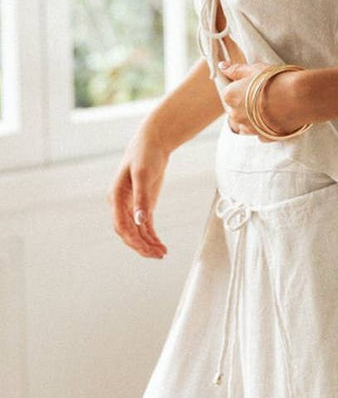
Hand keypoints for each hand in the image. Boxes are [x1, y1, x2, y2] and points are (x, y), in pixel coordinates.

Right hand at [106, 122, 168, 257]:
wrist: (152, 143)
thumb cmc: (145, 155)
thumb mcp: (143, 175)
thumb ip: (141, 198)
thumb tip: (139, 221)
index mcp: (116, 197)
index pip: (120, 225)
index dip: (132, 238)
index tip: (145, 248)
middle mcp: (120, 204)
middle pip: (127, 233)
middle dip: (141, 246)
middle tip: (157, 255)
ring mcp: (131, 206)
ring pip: (136, 232)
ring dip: (147, 244)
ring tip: (161, 254)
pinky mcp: (142, 205)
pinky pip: (144, 227)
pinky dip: (151, 237)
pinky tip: (160, 246)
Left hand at [218, 60, 308, 140]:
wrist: (301, 97)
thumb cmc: (277, 80)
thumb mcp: (255, 69)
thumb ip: (236, 70)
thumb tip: (222, 66)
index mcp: (230, 96)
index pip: (228, 94)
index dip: (240, 88)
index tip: (253, 85)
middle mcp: (235, 115)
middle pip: (235, 110)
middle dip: (245, 104)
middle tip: (263, 94)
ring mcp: (249, 129)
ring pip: (245, 124)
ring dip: (253, 118)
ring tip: (270, 106)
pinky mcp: (264, 138)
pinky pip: (260, 133)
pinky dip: (265, 127)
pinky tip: (276, 117)